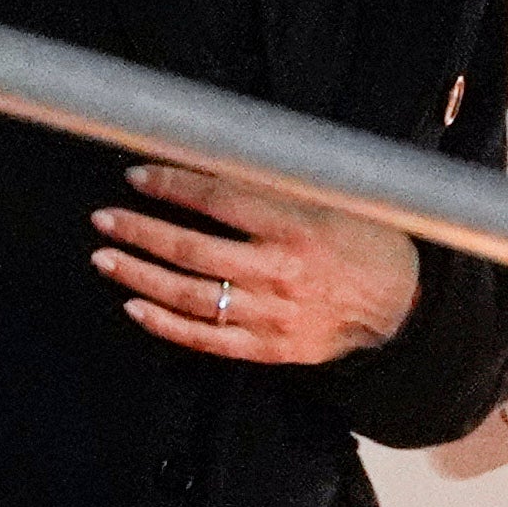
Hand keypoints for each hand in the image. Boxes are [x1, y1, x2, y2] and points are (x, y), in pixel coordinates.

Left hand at [93, 163, 420, 365]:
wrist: (403, 305)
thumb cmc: (363, 239)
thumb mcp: (327, 198)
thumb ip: (271, 184)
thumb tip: (210, 159)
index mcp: (295, 225)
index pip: (217, 201)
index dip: (171, 185)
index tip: (137, 176)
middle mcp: (279, 272)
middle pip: (191, 250)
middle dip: (140, 231)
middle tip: (104, 218)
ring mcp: (271, 315)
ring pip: (190, 296)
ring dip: (140, 276)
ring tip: (106, 258)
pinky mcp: (270, 348)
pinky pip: (207, 339)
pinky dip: (166, 325)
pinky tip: (135, 308)